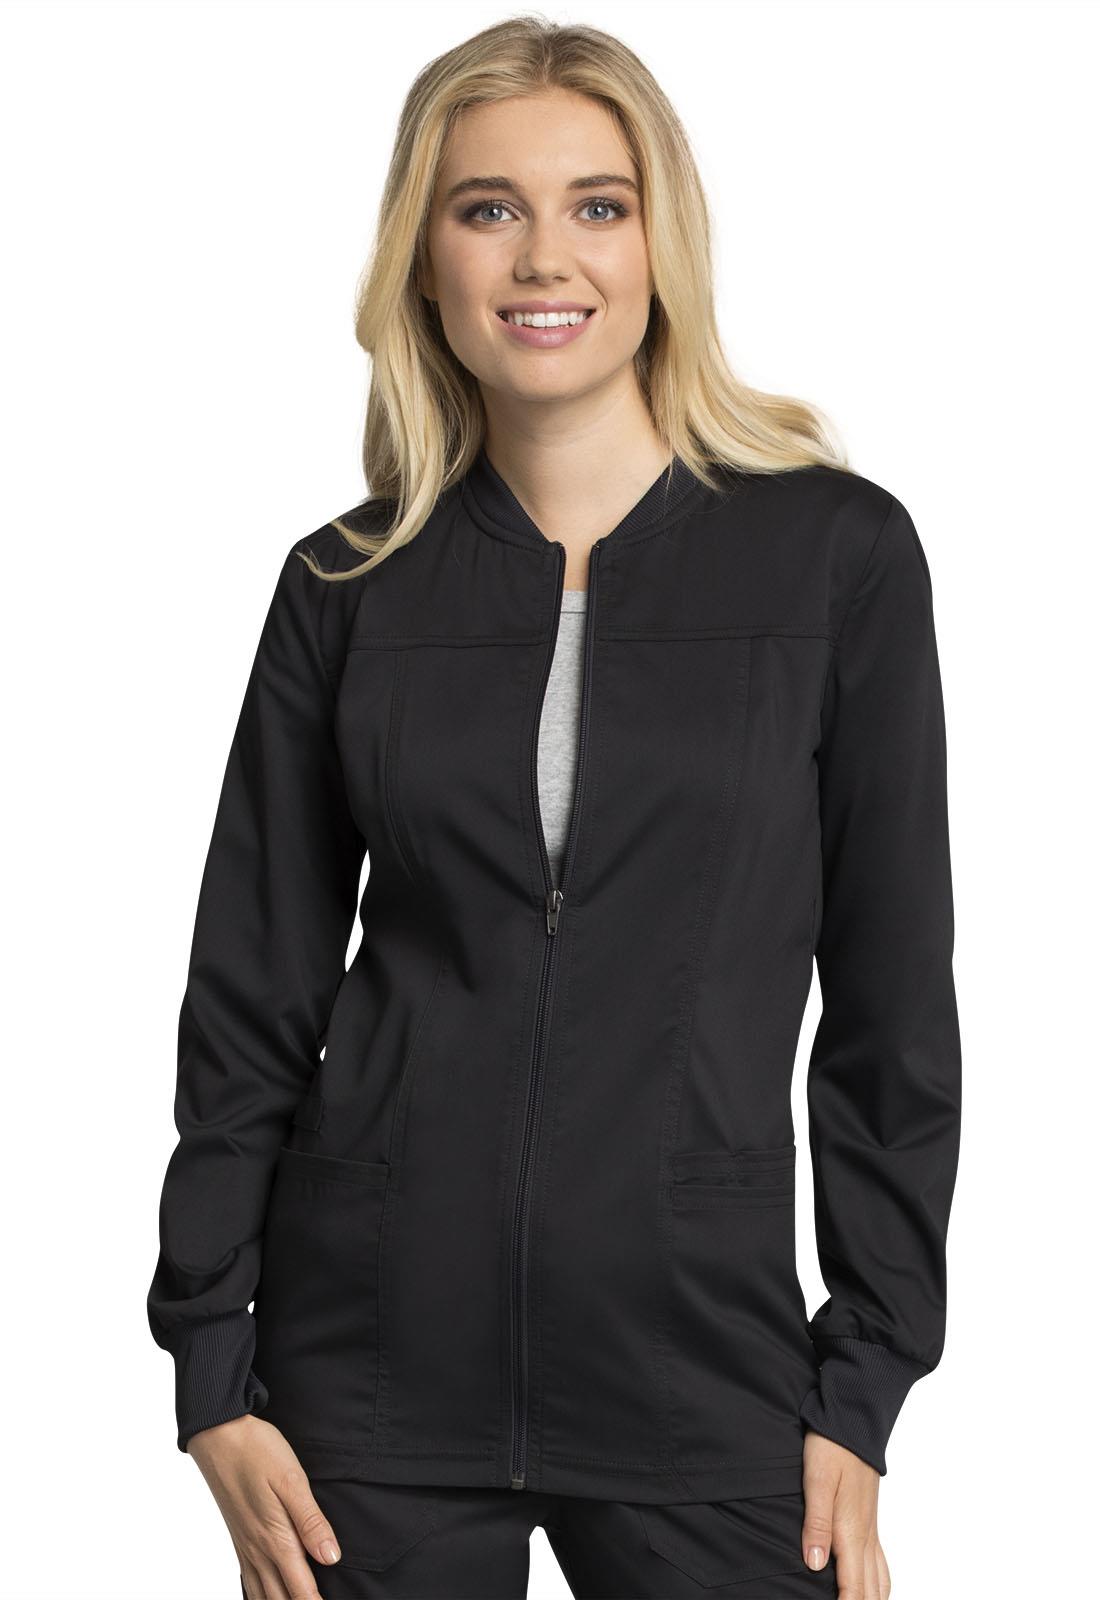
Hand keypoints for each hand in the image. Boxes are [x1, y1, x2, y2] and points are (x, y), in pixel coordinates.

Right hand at [187, 1415, 341, 1597]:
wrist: (219, 1437)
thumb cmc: (258, 1452)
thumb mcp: (292, 1480)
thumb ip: (311, 1522)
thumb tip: (331, 1558)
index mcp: (276, 1539)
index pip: (302, 1591)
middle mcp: (259, 1551)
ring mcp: (246, 1548)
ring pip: (263, 1597)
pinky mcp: (239, 1540)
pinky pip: (249, 1583)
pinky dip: (261, 1598)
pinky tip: (269, 1595)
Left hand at [801, 1430, 890, 1597]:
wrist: (853, 1422)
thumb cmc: (831, 1447)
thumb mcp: (817, 1480)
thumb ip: (816, 1523)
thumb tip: (815, 1565)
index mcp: (851, 1531)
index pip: (854, 1588)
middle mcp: (865, 1536)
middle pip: (870, 1591)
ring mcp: (870, 1529)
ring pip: (880, 1581)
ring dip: (871, 1599)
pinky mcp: (869, 1520)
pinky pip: (881, 1563)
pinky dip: (878, 1585)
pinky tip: (870, 1587)